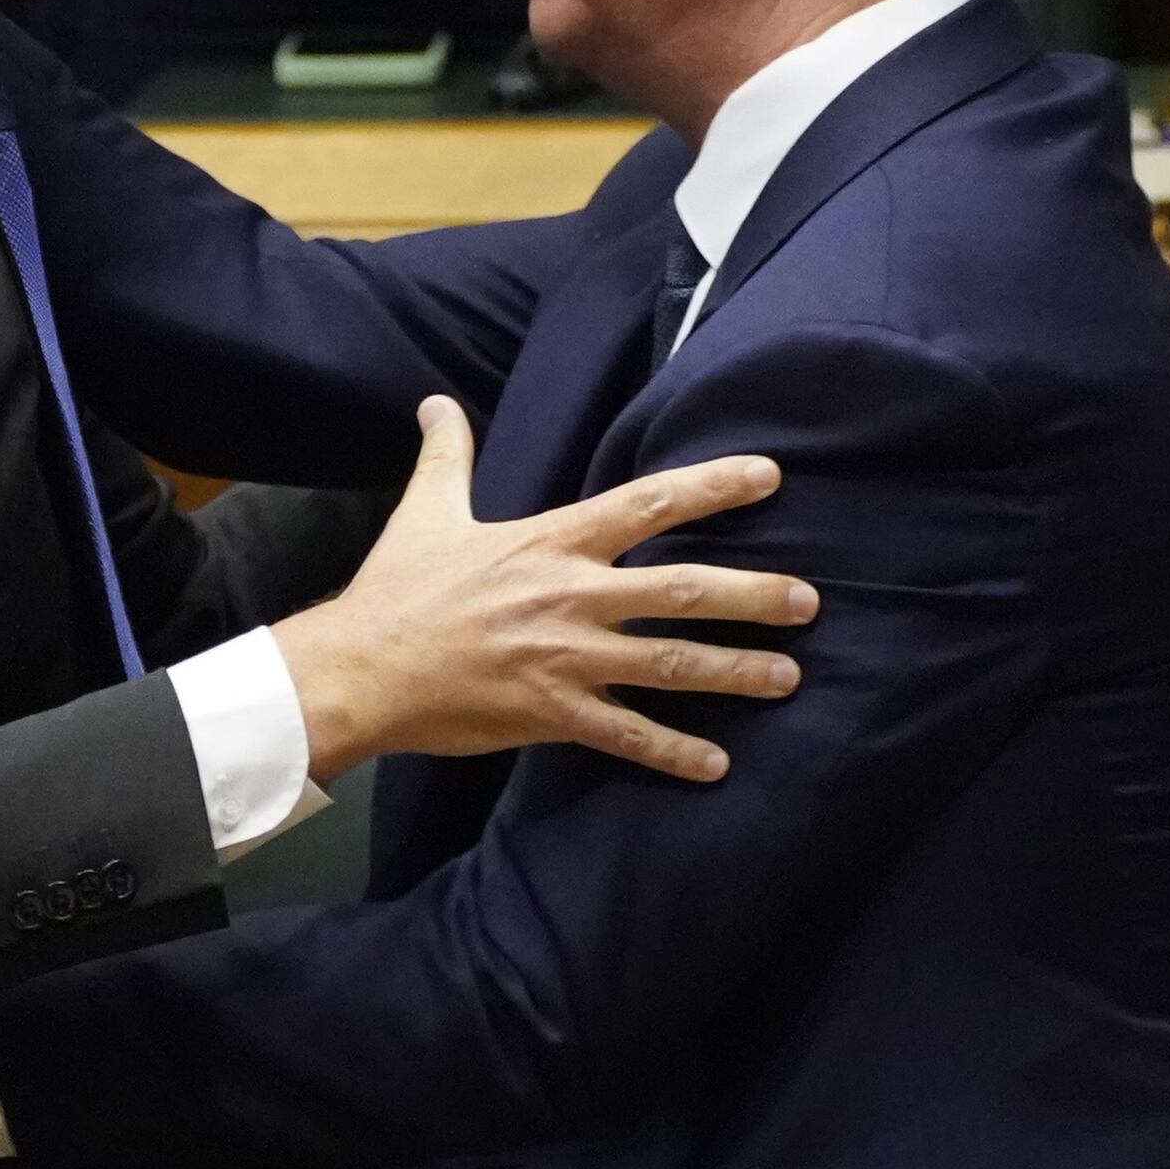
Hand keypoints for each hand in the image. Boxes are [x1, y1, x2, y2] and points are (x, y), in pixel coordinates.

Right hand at [274, 398, 810, 781]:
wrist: (362, 668)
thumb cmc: (397, 589)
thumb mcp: (426, 511)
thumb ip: (447, 456)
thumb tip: (437, 402)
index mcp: (552, 541)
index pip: (647, 503)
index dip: (712, 486)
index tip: (769, 475)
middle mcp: (573, 596)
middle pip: (683, 591)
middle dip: (752, 595)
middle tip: (807, 602)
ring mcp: (568, 658)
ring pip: (671, 665)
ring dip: (736, 671)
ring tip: (788, 678)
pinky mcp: (553, 713)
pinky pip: (627, 735)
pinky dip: (674, 752)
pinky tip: (716, 766)